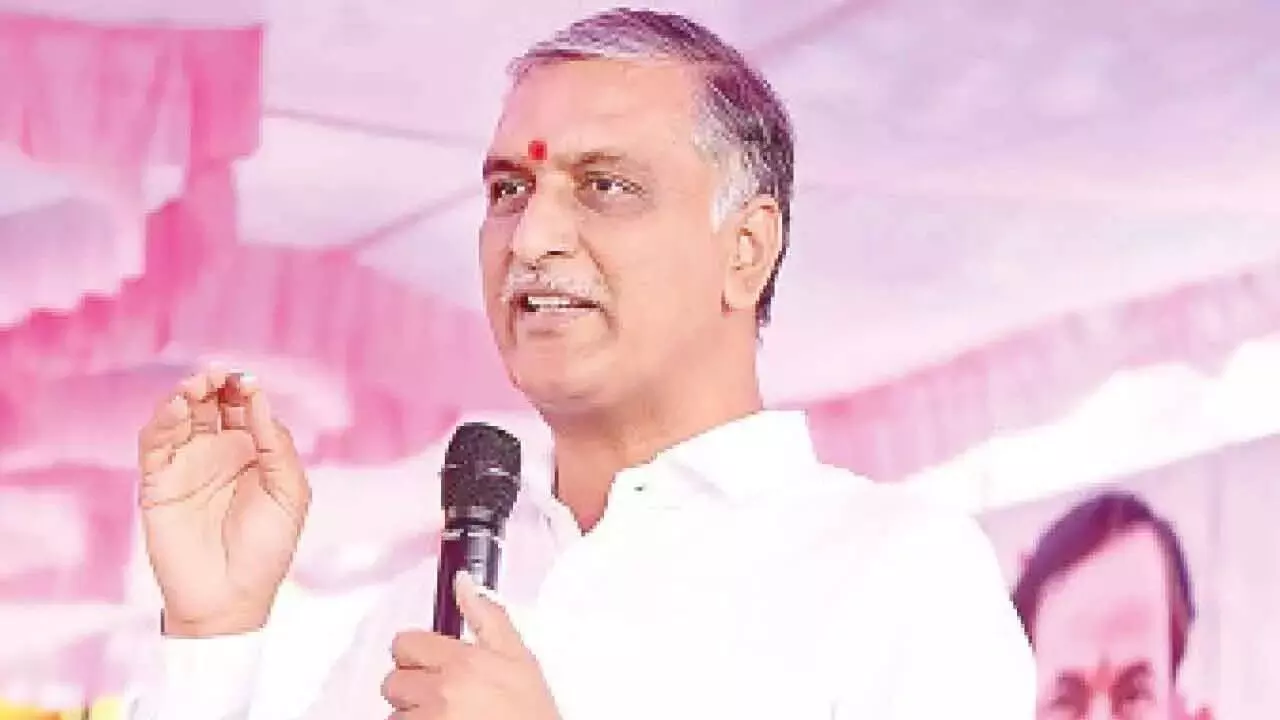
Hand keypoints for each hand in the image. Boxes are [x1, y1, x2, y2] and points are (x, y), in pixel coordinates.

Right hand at [138, 367, 309, 635]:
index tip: (247, 380)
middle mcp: (218, 453)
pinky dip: (161, 423)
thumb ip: (276, 445)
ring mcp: (186, 466)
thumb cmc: (267, 549)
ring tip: (195, 385)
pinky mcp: (158, 483)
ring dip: (185, 396)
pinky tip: (174, 409)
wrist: (232, 597)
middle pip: (210, 404)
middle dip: (213, 384)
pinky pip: (155, 445)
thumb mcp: (289, 493)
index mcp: (253, 452)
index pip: (244, 407)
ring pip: (181, 418)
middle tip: (216, 374)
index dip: (244, 389)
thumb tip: (259, 400)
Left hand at [381, 572, 560, 719]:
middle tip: (439, 695)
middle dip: (412, 687)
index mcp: (463, 662)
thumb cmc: (530, 714)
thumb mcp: (519, 659)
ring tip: (446, 716)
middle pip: (393, 681)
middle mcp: (440, 692)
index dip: (415, 653)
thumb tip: (464, 582)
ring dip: (412, 714)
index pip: (405, 643)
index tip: (429, 663)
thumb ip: (488, 617)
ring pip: (396, 712)